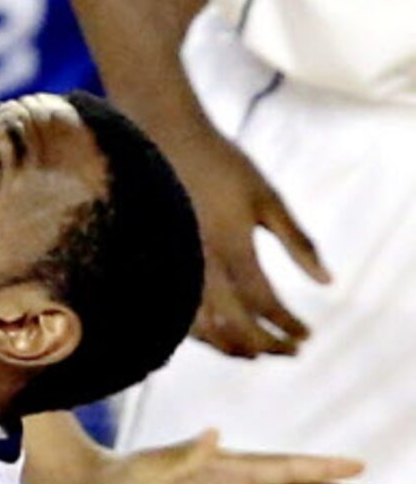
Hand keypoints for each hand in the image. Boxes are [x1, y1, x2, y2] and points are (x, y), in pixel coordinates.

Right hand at [158, 117, 328, 356]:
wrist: (161, 133)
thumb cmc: (220, 162)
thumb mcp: (268, 196)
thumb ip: (298, 241)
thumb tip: (327, 282)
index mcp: (230, 243)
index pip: (264, 303)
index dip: (288, 325)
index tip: (307, 334)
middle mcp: (198, 259)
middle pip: (233, 325)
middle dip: (266, 345)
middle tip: (289, 350)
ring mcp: (171, 261)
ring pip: (201, 327)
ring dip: (233, 346)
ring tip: (257, 349)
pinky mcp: (155, 260)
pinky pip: (177, 311)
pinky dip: (203, 332)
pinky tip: (220, 330)